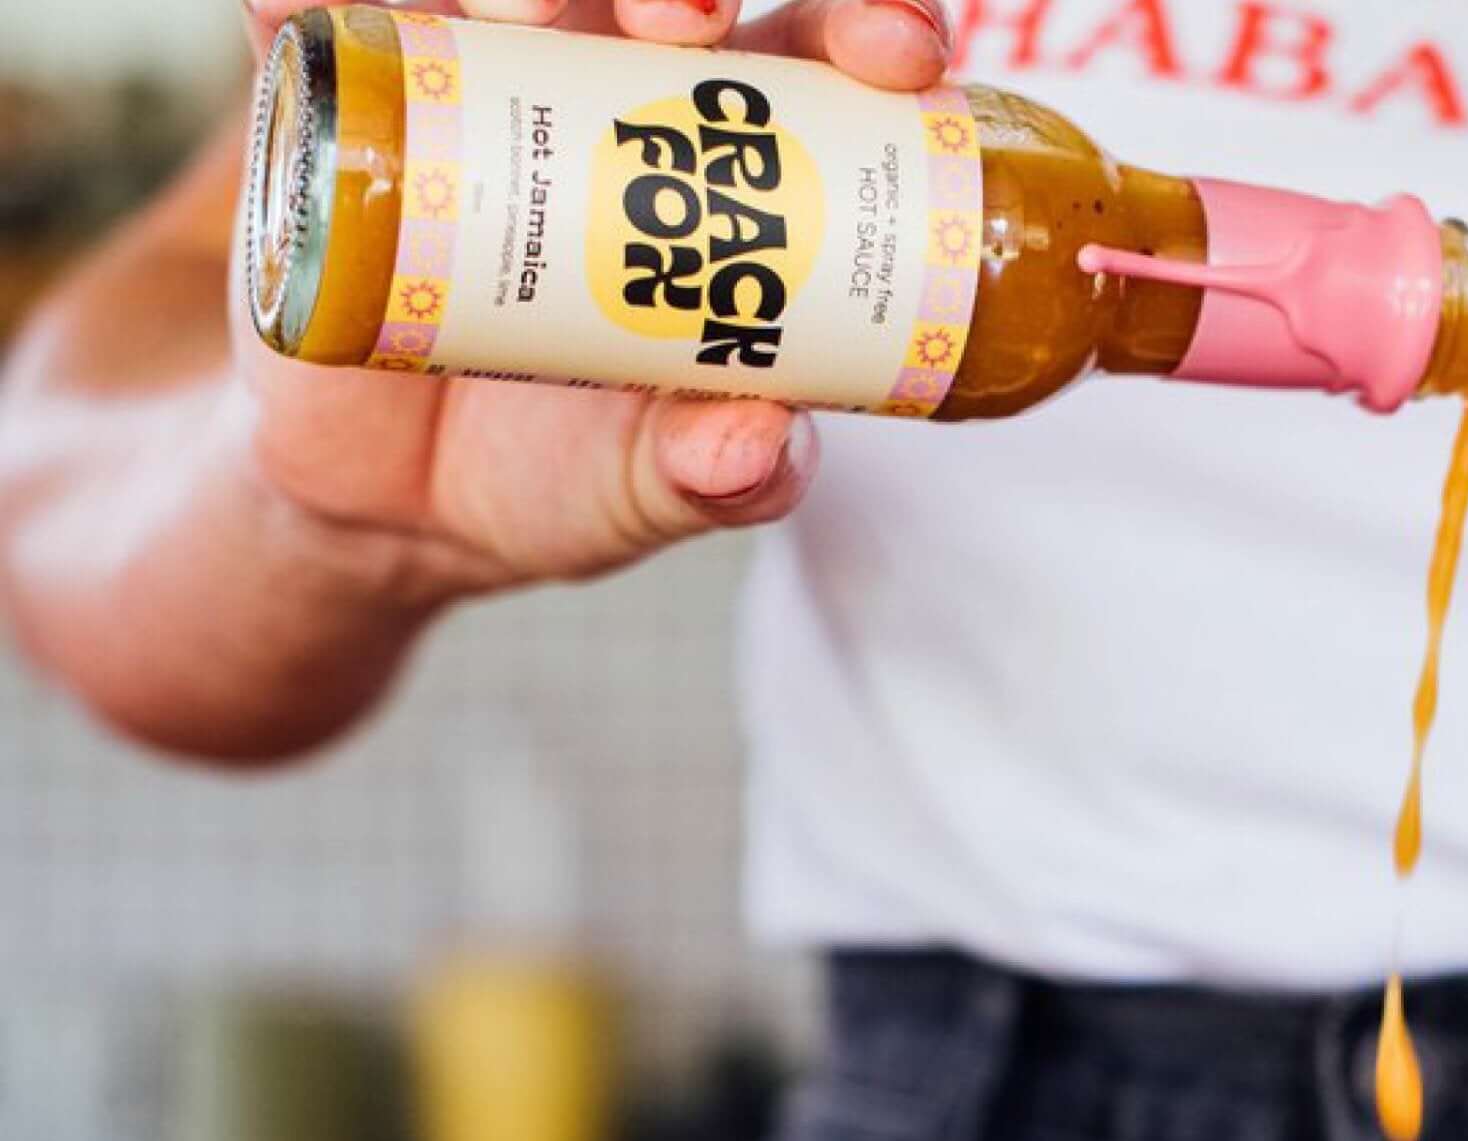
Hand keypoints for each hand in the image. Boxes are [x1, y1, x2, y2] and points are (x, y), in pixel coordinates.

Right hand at [236, 0, 950, 593]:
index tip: (900, 57)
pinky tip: (315, 5)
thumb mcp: (645, 491)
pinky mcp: (350, 96)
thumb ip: (714, 478)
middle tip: (685, 19)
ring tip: (525, 16)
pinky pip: (323, 9)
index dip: (869, 22)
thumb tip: (763, 443)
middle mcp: (607, 92)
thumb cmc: (559, 477)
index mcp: (719, 165)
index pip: (814, 52)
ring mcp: (478, 80)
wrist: (394, 510)